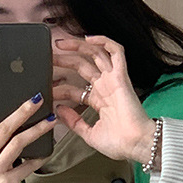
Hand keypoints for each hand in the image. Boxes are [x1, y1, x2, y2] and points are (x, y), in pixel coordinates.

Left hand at [52, 36, 155, 165]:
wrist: (135, 144)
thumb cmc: (119, 143)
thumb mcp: (89, 134)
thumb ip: (74, 122)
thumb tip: (59, 111)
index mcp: (99, 101)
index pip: (76, 88)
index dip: (60, 86)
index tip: (47, 87)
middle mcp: (106, 88)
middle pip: (83, 66)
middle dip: (65, 60)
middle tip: (49, 57)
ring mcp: (113, 80)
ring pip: (96, 54)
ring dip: (77, 46)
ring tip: (60, 43)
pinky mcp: (121, 77)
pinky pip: (116, 52)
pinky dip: (103, 41)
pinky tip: (88, 38)